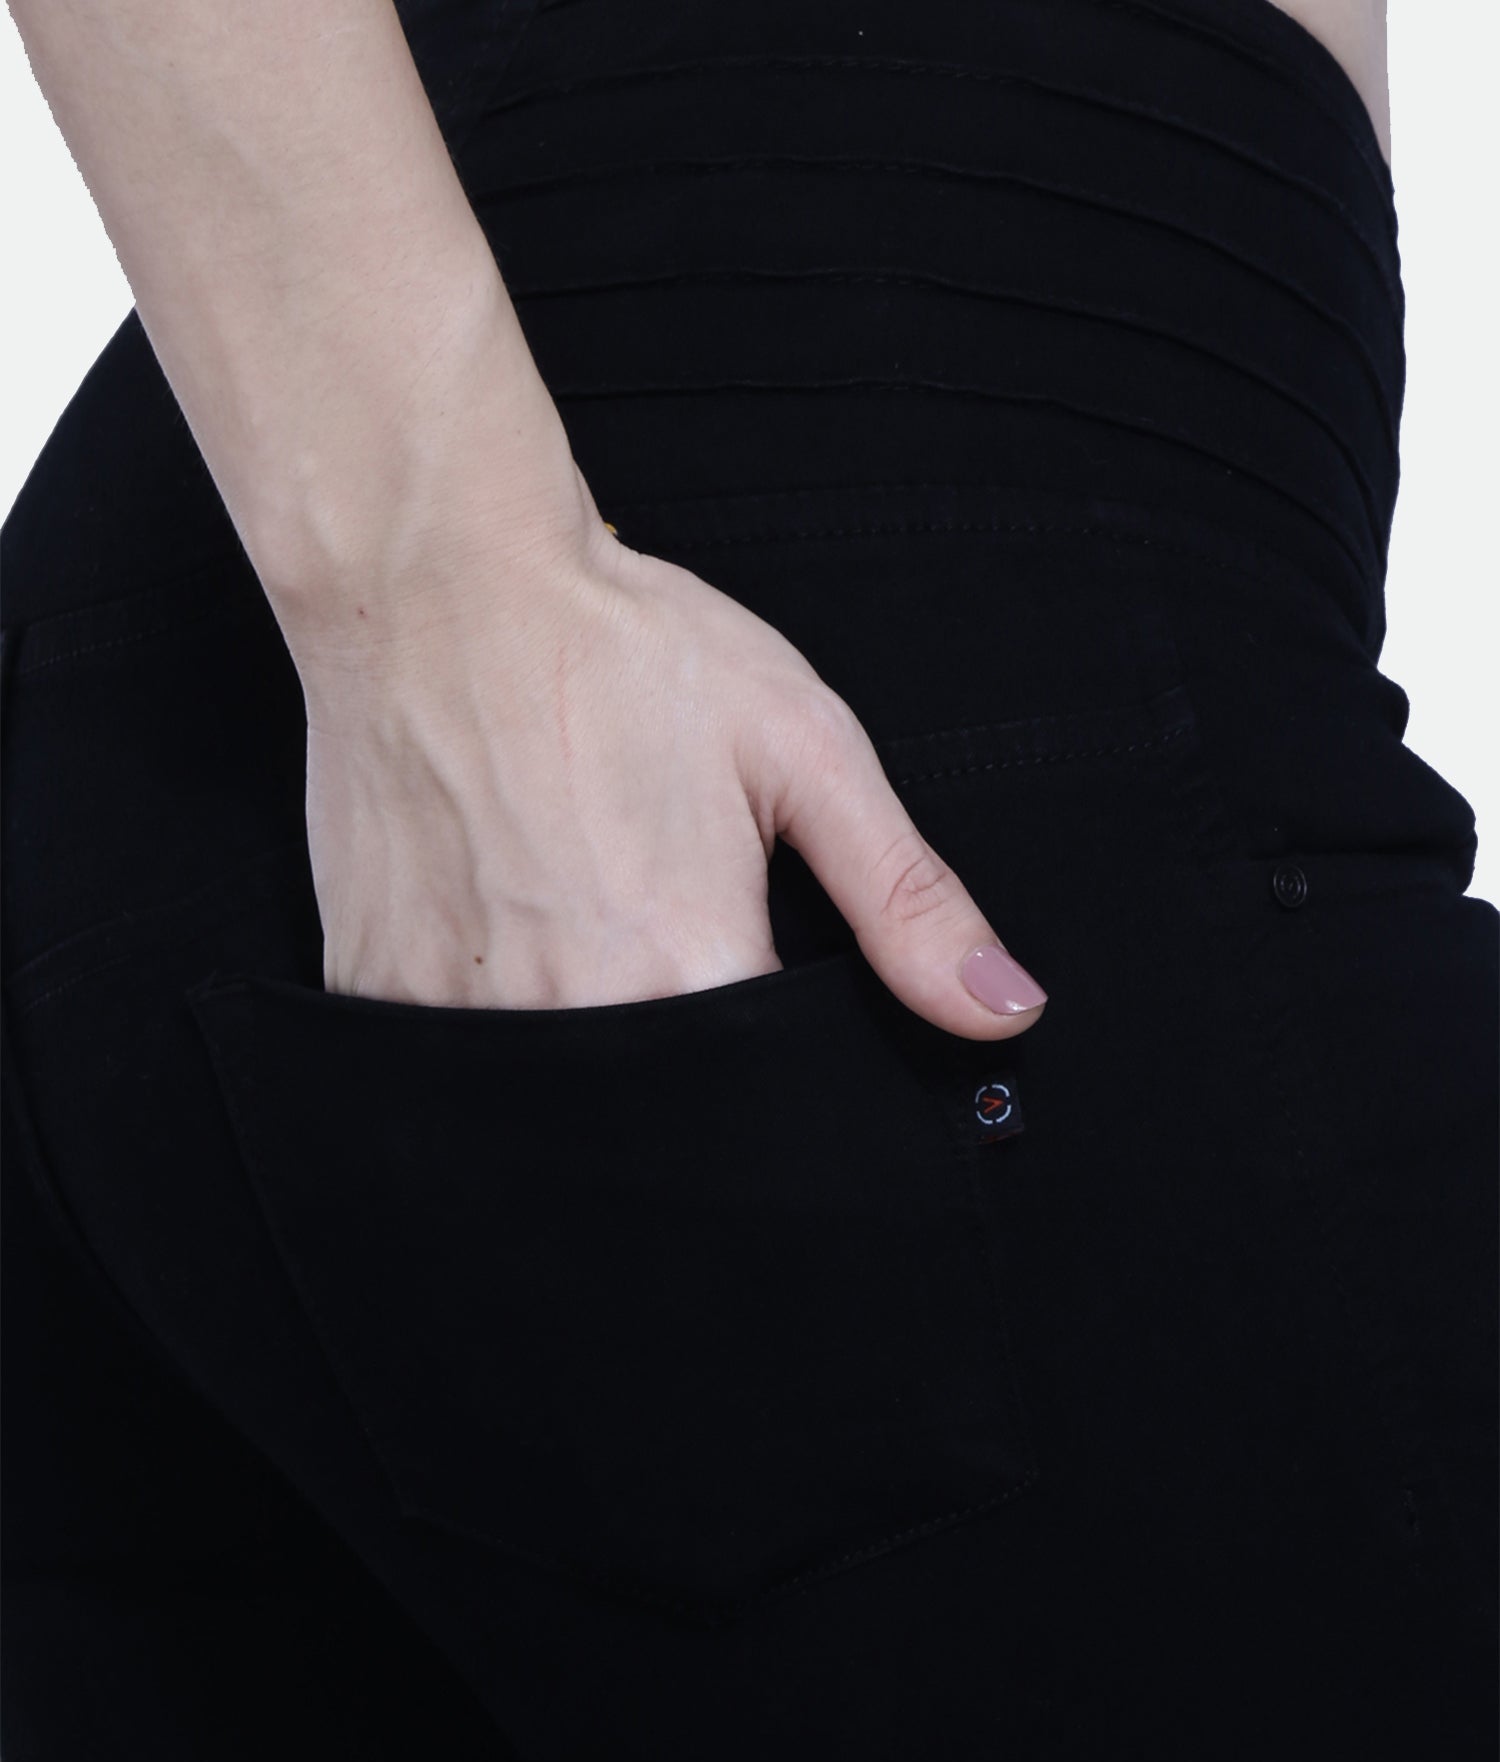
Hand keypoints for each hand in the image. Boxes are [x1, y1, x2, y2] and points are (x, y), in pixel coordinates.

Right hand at [288, 472, 1047, 1039]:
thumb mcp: (805, 753)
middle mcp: (573, 1015)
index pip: (764, 1101)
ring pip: (551, 1101)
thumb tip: (1006, 1013)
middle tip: (645, 915)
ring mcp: (461, 1014)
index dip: (773, 1062)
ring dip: (581, 1033)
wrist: (438, 581)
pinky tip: (497, 919)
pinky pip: (451, 1063)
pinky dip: (486, 1015)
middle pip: (658, 1113)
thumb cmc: (623, 652)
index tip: (746, 979)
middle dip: (675, 1045)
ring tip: (574, 907)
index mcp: (690, 967)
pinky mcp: (380, 994)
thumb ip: (907, 901)